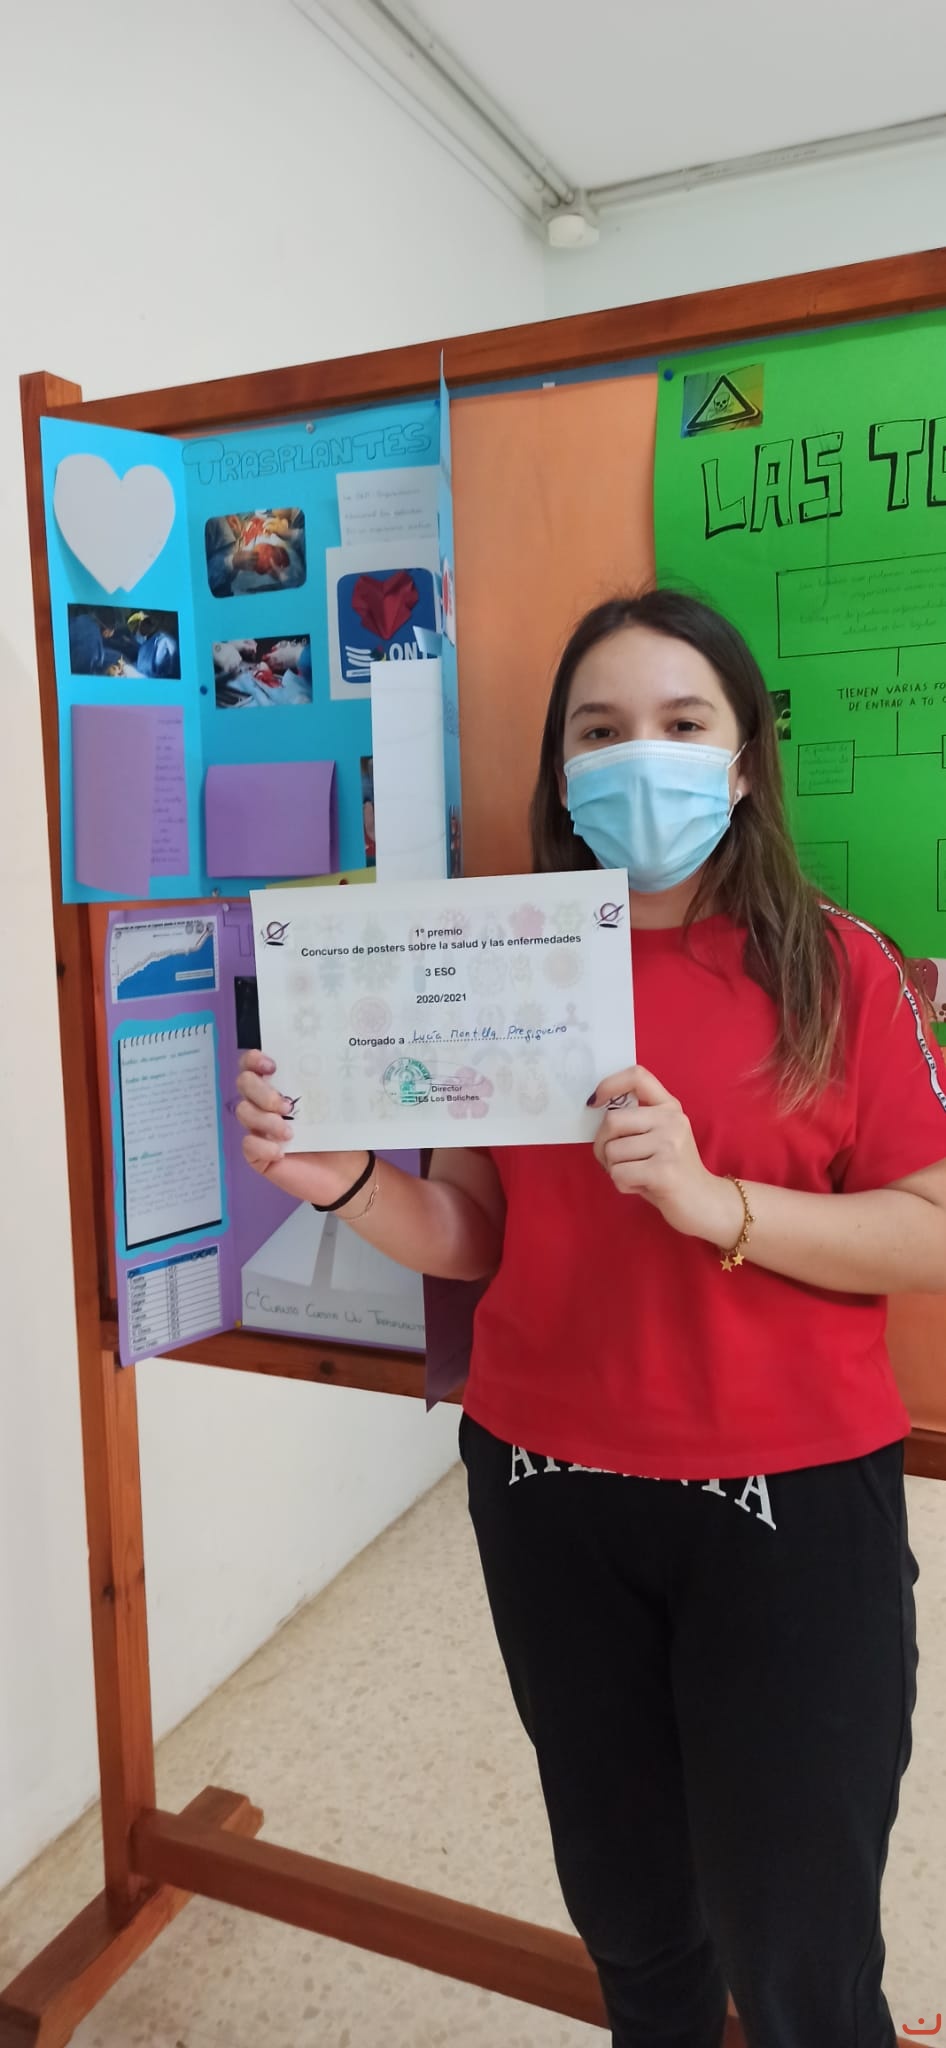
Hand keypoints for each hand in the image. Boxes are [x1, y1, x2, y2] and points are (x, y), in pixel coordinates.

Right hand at [235, 1049, 367, 1206]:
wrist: (344, 1173)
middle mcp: (264, 1104)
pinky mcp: (257, 1154)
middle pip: (244, 1084)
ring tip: (290, 1133)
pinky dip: (263, 1147)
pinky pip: (248, 1144)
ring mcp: (258, 1129)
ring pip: (244, 1112)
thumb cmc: (337, 1135)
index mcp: (280, 1086)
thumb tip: (317, 1060)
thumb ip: (317, 1084)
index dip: (253, 1059)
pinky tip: (281, 1153)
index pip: (252, 1064)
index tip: (272, 1066)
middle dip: (262, 1091)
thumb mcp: (330, 1104)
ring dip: (265, 1120)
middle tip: (287, 1107)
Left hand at [588, 1063, 742, 1244]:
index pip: (637, 1076)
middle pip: (612, 1120)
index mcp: (669, 1107)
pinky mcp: (664, 1171)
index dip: (609, 1084)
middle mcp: (671, 1120)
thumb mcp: (659, 1137)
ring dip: (614, 1169)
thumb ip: (636, 1122)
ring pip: (612, 1151)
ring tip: (635, 1175)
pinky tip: (641, 1186)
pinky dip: (622, 1185)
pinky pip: (619, 1174)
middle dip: (602, 1145)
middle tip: (613, 1160)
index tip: (594, 1102)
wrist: (705, 1203)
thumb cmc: (672, 1171)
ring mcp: (670, 1145)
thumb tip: (595, 1110)